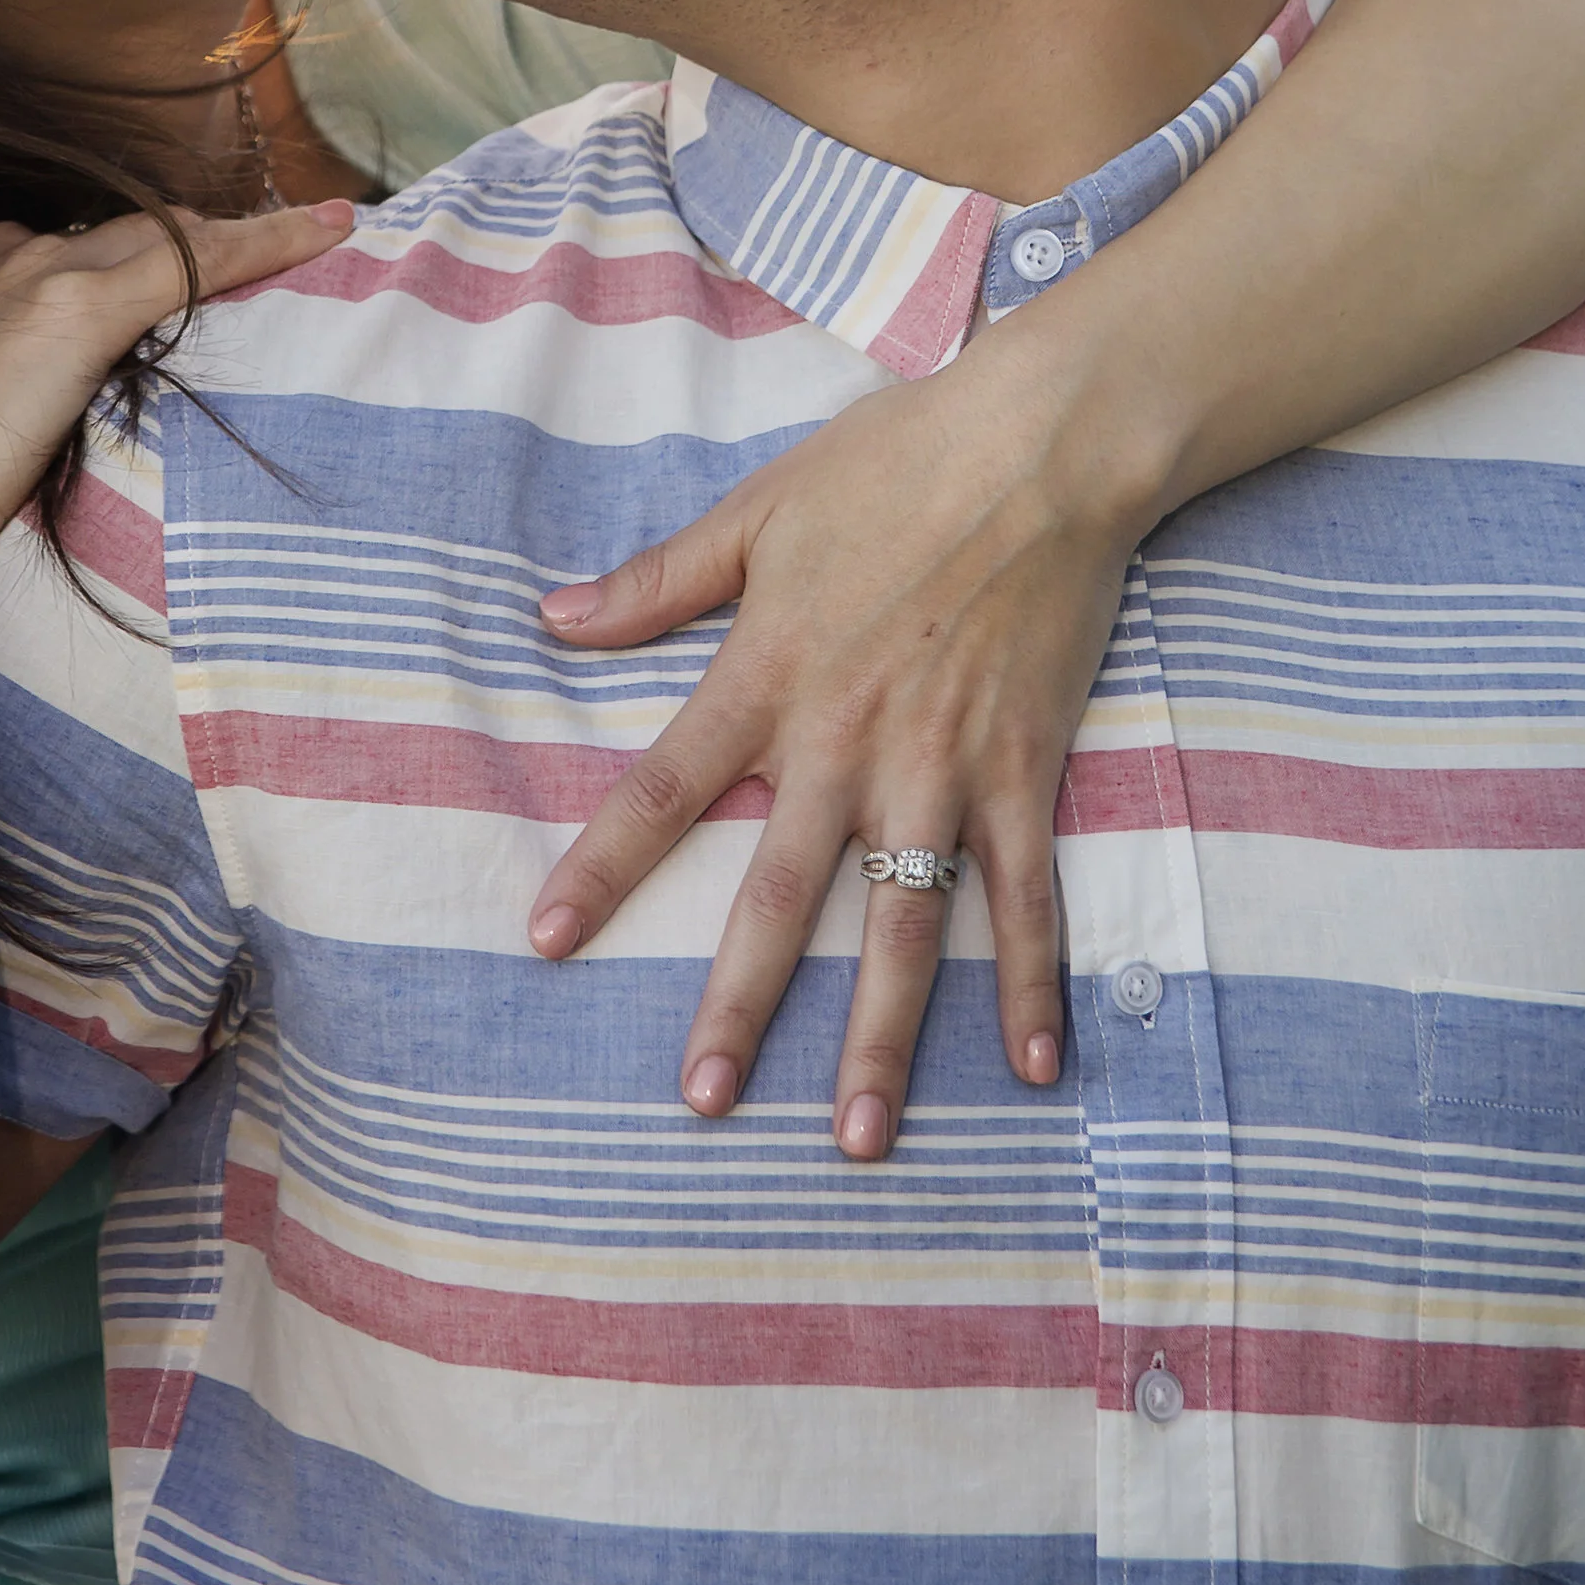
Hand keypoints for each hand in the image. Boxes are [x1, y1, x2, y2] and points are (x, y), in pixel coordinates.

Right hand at [0, 201, 352, 576]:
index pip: (60, 249)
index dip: (117, 261)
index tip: (152, 280)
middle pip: (118, 232)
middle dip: (183, 244)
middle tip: (255, 252)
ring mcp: (37, 271)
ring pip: (164, 234)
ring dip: (233, 240)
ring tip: (308, 235)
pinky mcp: (79, 305)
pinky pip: (201, 256)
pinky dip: (273, 238)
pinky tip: (333, 229)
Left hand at [527, 343, 1151, 1156]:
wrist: (1039, 446)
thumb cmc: (892, 464)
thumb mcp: (756, 512)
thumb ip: (657, 581)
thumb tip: (552, 617)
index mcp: (766, 675)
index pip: (662, 791)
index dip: (600, 870)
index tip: (545, 941)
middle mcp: (845, 740)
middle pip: (779, 895)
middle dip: (739, 1006)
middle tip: (702, 1102)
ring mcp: (941, 766)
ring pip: (904, 927)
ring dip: (883, 1039)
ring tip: (861, 1137)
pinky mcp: (1024, 770)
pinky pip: (1026, 897)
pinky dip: (1032, 982)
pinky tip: (1035, 1067)